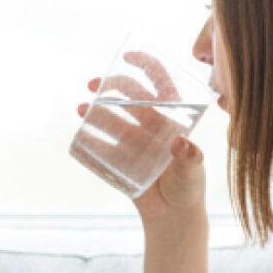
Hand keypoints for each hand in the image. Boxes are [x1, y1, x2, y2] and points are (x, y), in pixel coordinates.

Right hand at [75, 53, 207, 228]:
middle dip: (110, 85)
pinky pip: (100, 145)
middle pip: (129, 95)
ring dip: (95, 110)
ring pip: (111, 117)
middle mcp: (150, 123)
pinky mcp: (119, 158)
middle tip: (92, 85)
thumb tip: (181, 144)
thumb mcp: (193, 171)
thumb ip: (190, 157)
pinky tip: (80, 136)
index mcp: (171, 117)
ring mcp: (133, 139)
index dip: (145, 64)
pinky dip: (89, 139)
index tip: (127, 56)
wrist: (173, 215)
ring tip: (80, 109)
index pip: (160, 82)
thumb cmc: (189, 188)